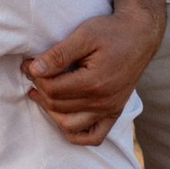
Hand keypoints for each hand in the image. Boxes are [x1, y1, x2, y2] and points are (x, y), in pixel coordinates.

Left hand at [24, 2, 160, 142]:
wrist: (140, 35)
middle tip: (34, 73)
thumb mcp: (84, 35)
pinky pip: (93, 137)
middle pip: (58, 107)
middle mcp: (104, 102)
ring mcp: (110, 110)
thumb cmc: (112, 32)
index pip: (52, 90)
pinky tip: (63, 116)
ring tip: (43, 93)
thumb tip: (34, 69)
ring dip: (51, 112)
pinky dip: (75, 133)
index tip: (28, 64)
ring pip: (70, 126)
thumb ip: (59, 54)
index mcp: (95, 82)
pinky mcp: (115, 112)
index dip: (35, 76)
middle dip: (40, 90)